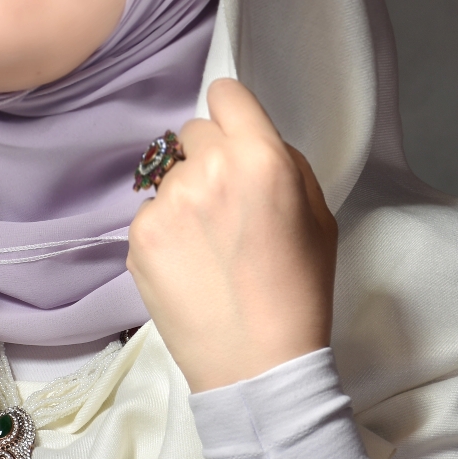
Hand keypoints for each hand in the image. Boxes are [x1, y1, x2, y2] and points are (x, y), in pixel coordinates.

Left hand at [127, 78, 336, 390]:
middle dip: (209, 158)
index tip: (234, 137)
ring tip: (208, 246)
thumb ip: (285, 164)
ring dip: (185, 197)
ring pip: (169, 175)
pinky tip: (189, 266)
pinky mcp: (138, 235)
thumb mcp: (319, 216)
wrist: (257, 364)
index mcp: (260, 157)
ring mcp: (167, 203)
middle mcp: (208, 169)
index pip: (224, 94)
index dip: (232, 115)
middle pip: (193, 132)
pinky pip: (150, 213)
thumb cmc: (299, 291)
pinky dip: (165, 232)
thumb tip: (251, 141)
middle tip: (226, 205)